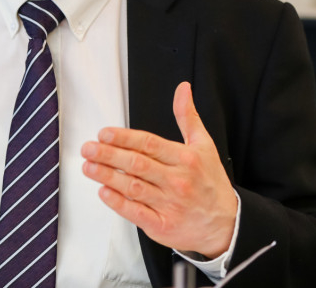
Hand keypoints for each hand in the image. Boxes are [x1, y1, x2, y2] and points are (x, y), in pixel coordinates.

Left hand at [80, 82, 236, 257]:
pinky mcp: (163, 225)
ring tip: (88, 166)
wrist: (227, 225)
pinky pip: (136, 212)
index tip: (103, 134)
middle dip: (108, 154)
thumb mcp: (203, 146)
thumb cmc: (210, 183)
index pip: (149, 144)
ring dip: (107, 176)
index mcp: (185, 159)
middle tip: (88, 148)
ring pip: (133, 187)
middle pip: (137, 164)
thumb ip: (188, 117)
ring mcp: (170, 204)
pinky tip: (103, 191)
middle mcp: (177, 181)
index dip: (123, 138)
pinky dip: (118, 202)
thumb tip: (183, 89)